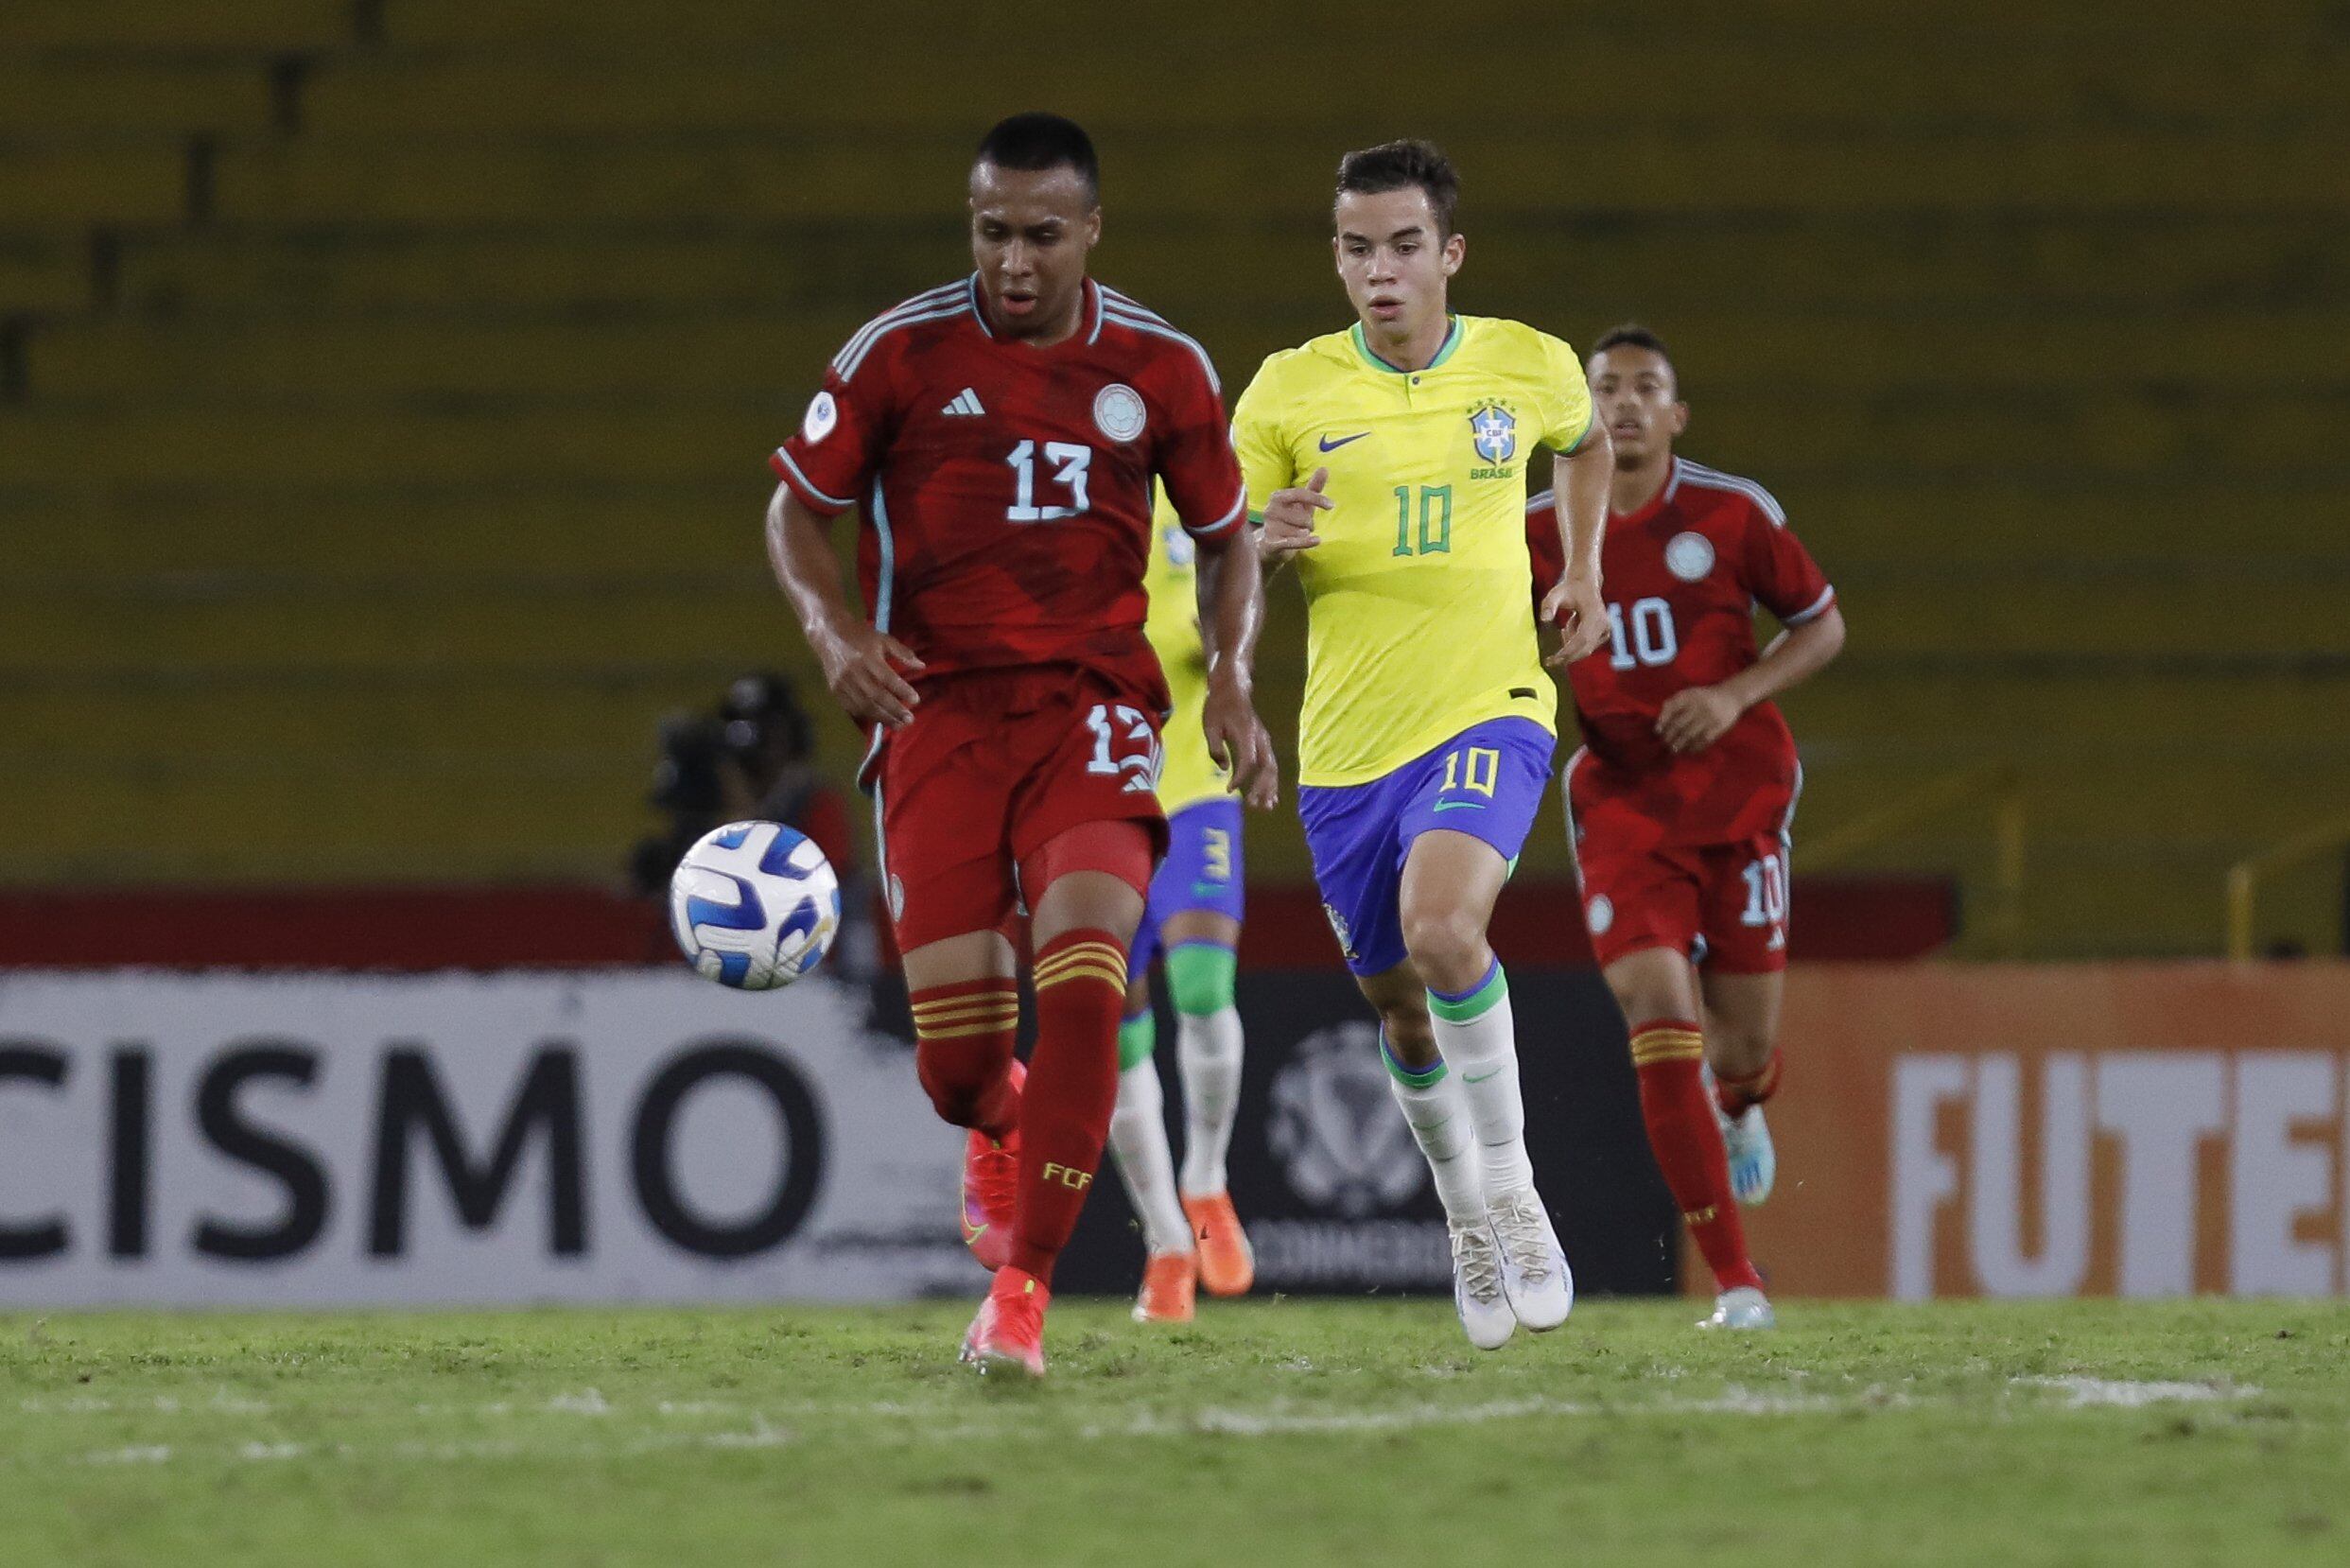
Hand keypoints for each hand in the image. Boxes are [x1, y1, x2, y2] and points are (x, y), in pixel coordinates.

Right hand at [811, 613, 923, 728]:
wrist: (828, 634)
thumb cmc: (860, 635)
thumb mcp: (883, 639)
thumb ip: (903, 652)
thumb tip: (921, 666)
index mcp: (868, 657)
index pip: (888, 678)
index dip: (902, 690)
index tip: (916, 700)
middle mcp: (854, 672)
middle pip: (876, 696)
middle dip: (894, 710)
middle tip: (909, 719)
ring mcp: (843, 683)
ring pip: (864, 705)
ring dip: (882, 717)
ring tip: (898, 725)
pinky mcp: (835, 690)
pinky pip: (851, 708)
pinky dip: (866, 716)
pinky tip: (879, 720)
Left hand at [1202, 673, 1279, 808]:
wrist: (1232, 689)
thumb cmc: (1218, 706)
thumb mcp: (1210, 726)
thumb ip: (1216, 749)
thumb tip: (1225, 768)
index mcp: (1247, 734)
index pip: (1248, 761)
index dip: (1240, 777)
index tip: (1229, 789)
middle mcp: (1260, 738)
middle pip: (1267, 767)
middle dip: (1262, 788)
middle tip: (1255, 805)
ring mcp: (1264, 740)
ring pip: (1272, 767)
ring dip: (1270, 787)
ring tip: (1266, 806)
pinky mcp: (1263, 742)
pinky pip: (1271, 764)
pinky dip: (1271, 780)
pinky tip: (1270, 795)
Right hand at [1258, 467, 1333, 559]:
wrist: (1270, 544)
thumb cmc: (1290, 520)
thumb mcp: (1302, 503)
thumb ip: (1314, 487)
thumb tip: (1324, 468)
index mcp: (1277, 497)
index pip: (1299, 494)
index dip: (1316, 499)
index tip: (1331, 505)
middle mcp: (1270, 510)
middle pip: (1303, 517)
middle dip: (1309, 524)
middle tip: (1303, 527)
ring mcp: (1269, 527)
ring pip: (1300, 531)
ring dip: (1304, 535)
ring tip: (1297, 535)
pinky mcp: (1270, 543)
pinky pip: (1292, 542)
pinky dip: (1305, 542)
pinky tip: (1317, 541)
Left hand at [1541, 572, 1607, 666]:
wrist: (1584, 584)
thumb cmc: (1568, 589)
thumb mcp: (1555, 594)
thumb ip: (1548, 605)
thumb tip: (1544, 620)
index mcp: (1595, 614)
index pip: (1582, 639)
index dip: (1568, 651)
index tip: (1553, 660)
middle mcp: (1604, 624)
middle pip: (1585, 649)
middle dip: (1567, 657)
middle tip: (1550, 661)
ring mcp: (1606, 630)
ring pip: (1585, 649)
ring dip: (1571, 643)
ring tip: (1570, 621)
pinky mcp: (1604, 634)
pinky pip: (1587, 646)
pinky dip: (1575, 641)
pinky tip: (1574, 622)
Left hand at [1656, 685, 1744, 754]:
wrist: (1730, 696)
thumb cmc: (1703, 697)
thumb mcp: (1688, 694)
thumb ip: (1673, 704)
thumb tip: (1659, 723)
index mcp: (1689, 696)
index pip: (1671, 709)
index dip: (1663, 721)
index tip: (1657, 731)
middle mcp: (1698, 706)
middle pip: (1679, 724)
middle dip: (1669, 736)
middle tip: (1665, 744)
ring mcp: (1709, 717)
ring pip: (1690, 735)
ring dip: (1680, 745)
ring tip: (1673, 750)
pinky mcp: (1719, 727)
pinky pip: (1703, 740)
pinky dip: (1694, 747)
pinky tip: (1689, 751)